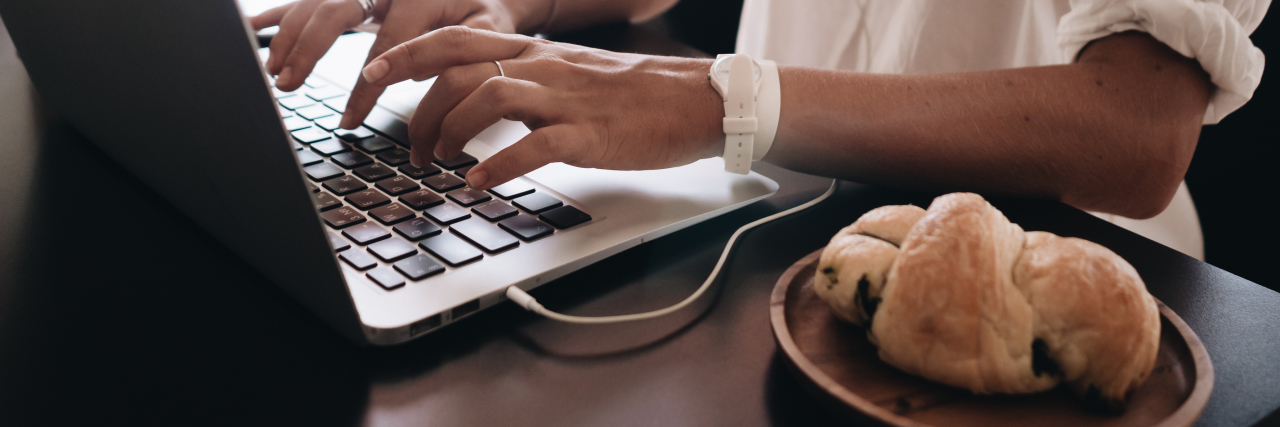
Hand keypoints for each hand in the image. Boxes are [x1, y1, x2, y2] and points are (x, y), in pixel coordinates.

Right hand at [249, 0, 549, 123]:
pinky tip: (254, 27)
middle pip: (336, 9)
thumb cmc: (487, 12)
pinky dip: (284, 13)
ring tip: (275, 70)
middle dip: (308, 47)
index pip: (388, 45)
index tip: (350, 119)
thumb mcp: (487, 32)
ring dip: (290, 33)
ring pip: (319, 0)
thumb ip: (455, 54)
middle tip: (289, 83)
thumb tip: (418, 82)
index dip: (367, 85)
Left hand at [358, 26, 724, 189]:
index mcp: (536, 52)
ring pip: (489, 96)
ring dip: (453, 133)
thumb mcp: (567, 76)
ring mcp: (566, 100)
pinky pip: (535, 144)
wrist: (696, 101)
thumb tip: (473, 99)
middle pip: (461, 68)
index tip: (372, 72)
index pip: (458, 38)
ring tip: (443, 165)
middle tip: (411, 147)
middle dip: (421, 107)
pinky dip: (500, 165)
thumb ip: (522, 81)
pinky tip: (482, 184)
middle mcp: (544, 68)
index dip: (409, 53)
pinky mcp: (590, 134)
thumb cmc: (633, 96)